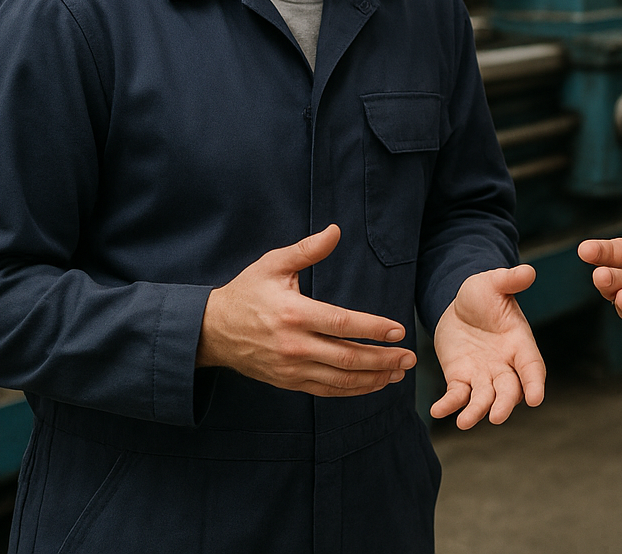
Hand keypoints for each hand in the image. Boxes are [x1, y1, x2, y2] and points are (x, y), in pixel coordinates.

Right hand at [196, 224, 415, 397]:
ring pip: (340, 379)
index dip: (372, 328)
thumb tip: (335, 231)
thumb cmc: (246, 293)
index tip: (398, 330)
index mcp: (294, 314)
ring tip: (398, 372)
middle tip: (409, 357)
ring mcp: (291, 368)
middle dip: (383, 359)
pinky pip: (326, 390)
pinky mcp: (288, 382)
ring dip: (373, 378)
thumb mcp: (272, 265)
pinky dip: (352, 390)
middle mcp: (294, 345)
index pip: (341, 324)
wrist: (212, 331)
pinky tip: (372, 383)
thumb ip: (306, 250)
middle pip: (347, 357)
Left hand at [430, 265, 545, 428]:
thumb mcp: (494, 282)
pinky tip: (437, 410)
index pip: (533, 367)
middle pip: (510, 389)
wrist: (458, 303)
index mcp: (519, 343)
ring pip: (484, 398)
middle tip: (497, 417)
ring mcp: (483, 374)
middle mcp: (505, 364)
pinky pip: (457, 394)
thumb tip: (528, 271)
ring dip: (476, 411)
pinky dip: (449, 404)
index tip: (536, 399)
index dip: (535, 383)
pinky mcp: (460, 377)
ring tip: (464, 422)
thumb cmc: (483, 292)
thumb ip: (510, 280)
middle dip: (504, 404)